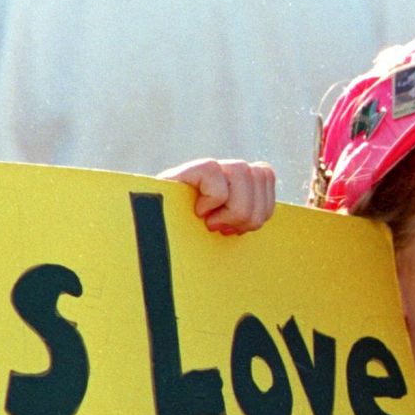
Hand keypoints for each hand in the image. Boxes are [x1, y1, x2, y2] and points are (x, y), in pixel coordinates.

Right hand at [157, 158, 276, 234]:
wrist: (149, 242)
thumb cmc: (190, 245)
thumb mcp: (226, 234)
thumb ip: (245, 219)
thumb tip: (263, 217)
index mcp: (233, 182)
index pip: (265, 175)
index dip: (262, 206)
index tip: (239, 228)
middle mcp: (220, 170)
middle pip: (260, 174)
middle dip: (250, 213)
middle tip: (226, 229)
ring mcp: (202, 170)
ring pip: (242, 170)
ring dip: (233, 207)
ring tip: (212, 222)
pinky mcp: (184, 172)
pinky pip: (214, 173)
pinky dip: (212, 199)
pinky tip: (197, 212)